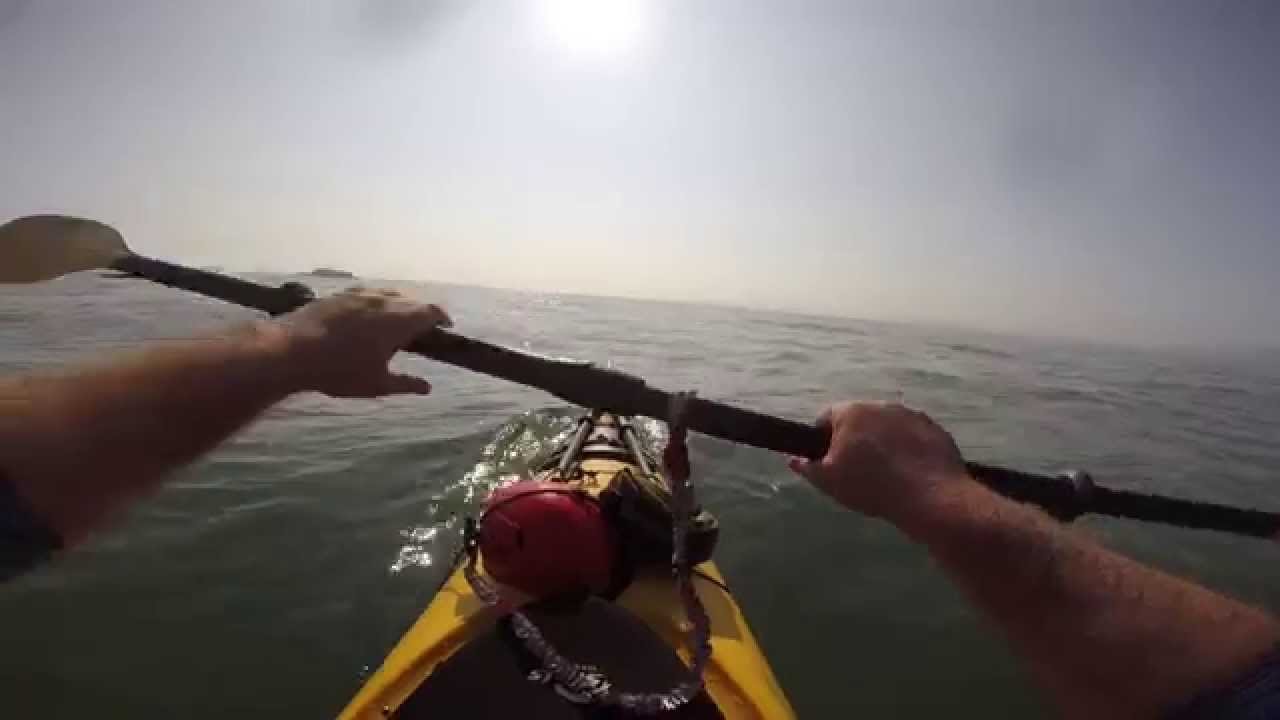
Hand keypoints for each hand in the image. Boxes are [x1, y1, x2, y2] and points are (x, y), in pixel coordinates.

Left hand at [276, 288, 451, 397]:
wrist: (290, 350)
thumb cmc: (338, 371)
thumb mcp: (376, 384)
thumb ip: (405, 384)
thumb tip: (427, 388)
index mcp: (398, 320)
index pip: (431, 310)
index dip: (442, 317)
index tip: (446, 326)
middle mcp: (382, 300)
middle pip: (412, 300)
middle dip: (421, 312)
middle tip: (422, 329)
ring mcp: (359, 294)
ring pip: (388, 294)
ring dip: (398, 305)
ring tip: (394, 322)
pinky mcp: (339, 294)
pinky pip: (367, 294)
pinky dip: (376, 303)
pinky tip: (366, 317)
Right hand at [788, 402, 975, 527]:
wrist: (930, 496)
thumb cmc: (872, 487)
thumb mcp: (829, 482)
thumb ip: (808, 467)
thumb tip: (794, 458)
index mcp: (851, 412)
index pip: (826, 417)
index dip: (823, 439)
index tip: (829, 461)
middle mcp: (881, 405)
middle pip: (859, 420)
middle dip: (855, 440)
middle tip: (857, 470)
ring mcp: (911, 415)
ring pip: (887, 427)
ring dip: (883, 443)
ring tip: (886, 474)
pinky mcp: (934, 429)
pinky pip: (912, 436)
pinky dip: (908, 449)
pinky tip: (909, 474)